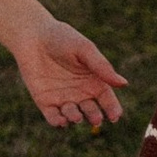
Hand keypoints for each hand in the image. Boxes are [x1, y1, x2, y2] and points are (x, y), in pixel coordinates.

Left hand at [13, 19, 128, 130]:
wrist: (33, 35)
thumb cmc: (62, 38)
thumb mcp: (85, 50)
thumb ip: (102, 67)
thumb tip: (124, 84)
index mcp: (94, 80)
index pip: (107, 100)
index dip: (113, 109)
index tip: (115, 116)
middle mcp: (81, 93)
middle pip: (91, 111)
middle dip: (94, 116)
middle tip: (96, 119)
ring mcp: (63, 98)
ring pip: (73, 116)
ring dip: (75, 118)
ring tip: (77, 116)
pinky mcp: (45, 102)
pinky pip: (53, 117)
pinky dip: (57, 121)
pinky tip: (61, 121)